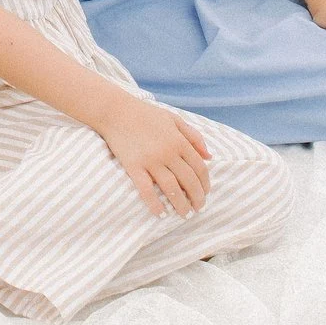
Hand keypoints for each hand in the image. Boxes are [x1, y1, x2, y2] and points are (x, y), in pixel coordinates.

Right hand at [94, 94, 212, 217]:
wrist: (115, 110)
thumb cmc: (146, 114)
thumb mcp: (174, 119)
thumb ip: (194, 136)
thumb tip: (209, 156)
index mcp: (179, 141)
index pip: (199, 168)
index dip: (205, 184)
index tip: (205, 194)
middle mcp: (168, 152)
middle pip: (189, 181)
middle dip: (197, 198)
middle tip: (198, 209)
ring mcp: (150, 160)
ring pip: (171, 188)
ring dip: (180, 204)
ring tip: (184, 214)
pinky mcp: (133, 166)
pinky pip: (146, 190)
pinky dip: (155, 204)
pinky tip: (161, 213)